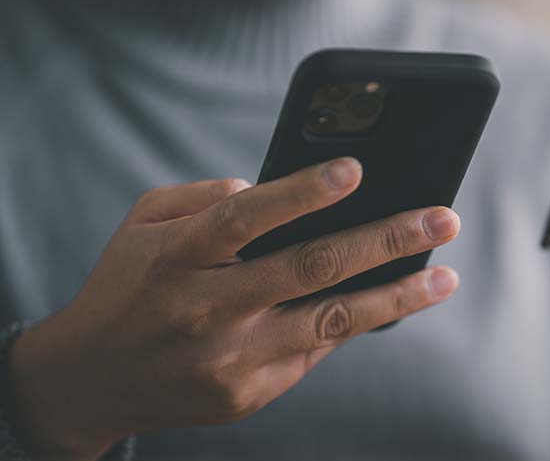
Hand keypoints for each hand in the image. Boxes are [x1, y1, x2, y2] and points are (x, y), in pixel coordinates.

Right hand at [10, 157, 461, 460]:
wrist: (91, 380)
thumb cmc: (130, 286)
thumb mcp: (143, 226)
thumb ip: (201, 199)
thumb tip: (263, 187)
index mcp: (178, 257)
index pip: (245, 218)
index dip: (301, 192)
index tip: (356, 169)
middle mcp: (208, 309)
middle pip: (310, 267)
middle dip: (386, 239)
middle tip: (444, 219)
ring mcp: (232, 358)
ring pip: (332, 321)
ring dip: (397, 296)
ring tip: (445, 276)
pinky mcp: (249, 393)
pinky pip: (315, 349)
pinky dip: (355, 322)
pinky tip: (392, 301)